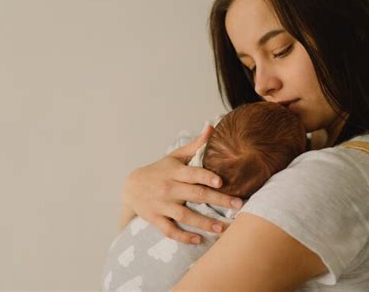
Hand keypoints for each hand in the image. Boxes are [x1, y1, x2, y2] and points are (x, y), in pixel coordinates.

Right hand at [121, 125, 243, 244]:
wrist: (131, 187)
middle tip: (237, 205)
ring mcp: (161, 205)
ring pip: (184, 216)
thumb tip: (211, 128)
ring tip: (222, 228)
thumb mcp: (174, 157)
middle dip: (218, 200)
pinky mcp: (156, 219)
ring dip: (204, 223)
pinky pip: (170, 230)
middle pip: (195, 195)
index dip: (206, 176)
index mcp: (174, 172)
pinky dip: (183, 237)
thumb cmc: (159, 170)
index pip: (192, 173)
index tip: (221, 181)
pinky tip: (198, 240)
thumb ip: (195, 146)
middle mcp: (168, 188)